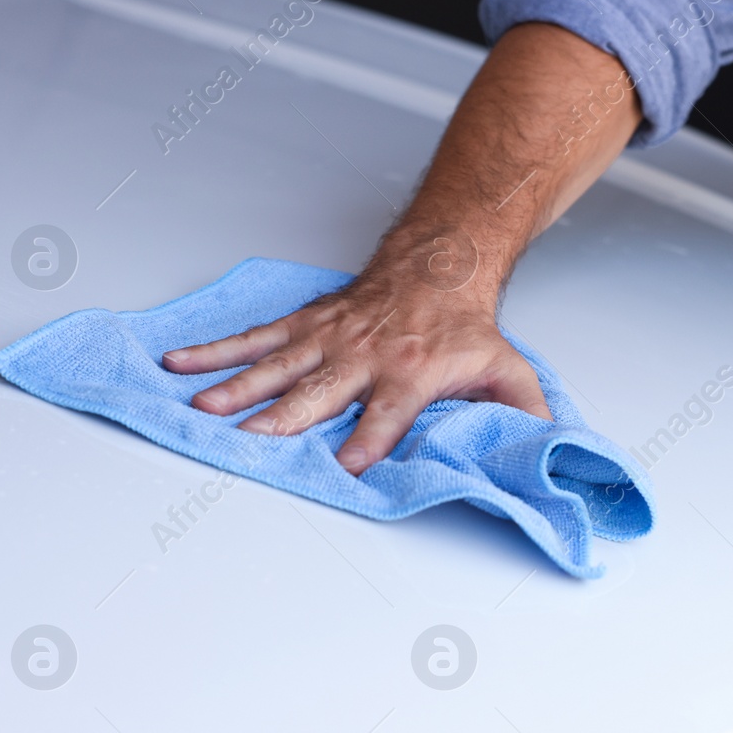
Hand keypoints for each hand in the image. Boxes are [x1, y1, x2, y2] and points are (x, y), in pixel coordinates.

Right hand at [161, 228, 550, 474]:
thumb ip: (525, 414)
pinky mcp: (305, 326)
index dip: (373, 439)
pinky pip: (256, 338)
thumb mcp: (508, 370)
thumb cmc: (465, 329)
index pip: (391, 413)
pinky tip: (181, 364)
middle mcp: (365, 356)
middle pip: (320, 393)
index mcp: (412, 372)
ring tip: (203, 410)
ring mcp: (330, 339)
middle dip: (285, 418)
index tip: (351, 465)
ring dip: (238, 389)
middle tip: (251, 442)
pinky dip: (217, 351)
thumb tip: (551, 449)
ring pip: (278, 366)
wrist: (438, 267)